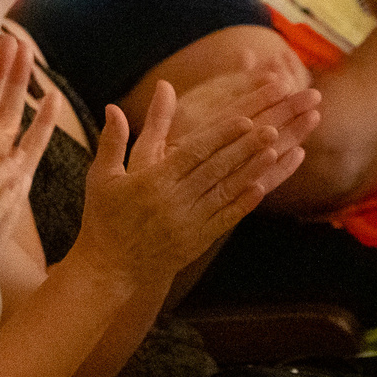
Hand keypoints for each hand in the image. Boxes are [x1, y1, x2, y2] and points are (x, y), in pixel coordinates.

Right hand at [73, 73, 316, 280]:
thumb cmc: (104, 219)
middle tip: (271, 127)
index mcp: (150, 183)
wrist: (111, 270)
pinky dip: (244, 203)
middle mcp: (172, 203)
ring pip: (225, 192)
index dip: (219, 136)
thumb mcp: (102, 177)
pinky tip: (261, 187)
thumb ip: (112, 140)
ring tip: (274, 150)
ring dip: (251, 170)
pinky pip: (225, 219)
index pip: (191, 153)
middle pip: (215, 169)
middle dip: (244, 148)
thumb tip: (113, 105)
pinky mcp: (196, 241)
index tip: (243, 119)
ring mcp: (187, 224)